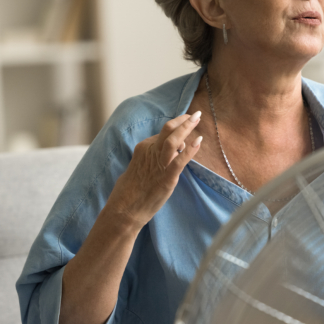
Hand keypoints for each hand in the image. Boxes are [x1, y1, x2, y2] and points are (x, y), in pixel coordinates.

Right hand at [105, 112, 202, 229]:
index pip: (163, 134)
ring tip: (197, 118)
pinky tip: (199, 142)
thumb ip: (149, 159)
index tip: (186, 127)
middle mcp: (150, 152)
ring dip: (187, 127)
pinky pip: (180, 160)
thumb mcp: (137, 167)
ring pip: (173, 140)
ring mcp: (158, 164)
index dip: (177, 130)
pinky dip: (191, 150)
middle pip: (168, 130)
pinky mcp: (166, 177)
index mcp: (143, 148)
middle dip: (183, 120)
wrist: (124, 209)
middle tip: (195, 114)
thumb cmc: (129, 191)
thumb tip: (160, 156)